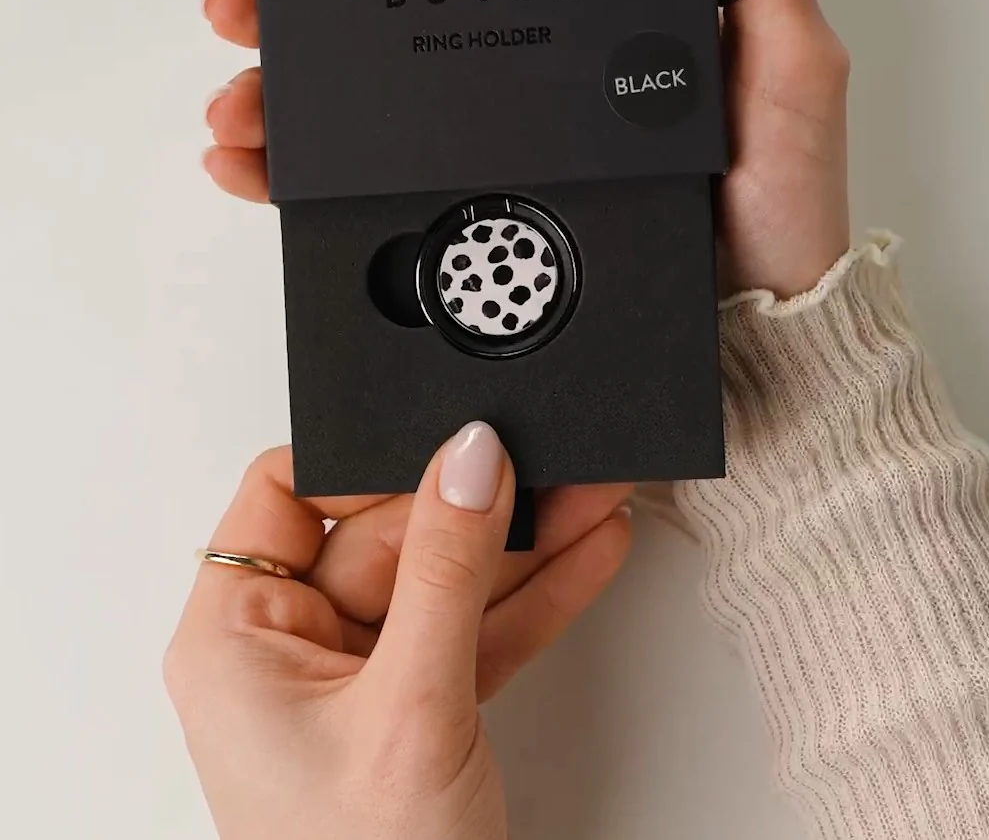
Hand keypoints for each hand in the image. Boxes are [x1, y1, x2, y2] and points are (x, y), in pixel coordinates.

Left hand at [165, 424, 631, 839]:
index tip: (447, 441)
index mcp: (239, 636)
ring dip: (526, 543)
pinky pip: (479, 624)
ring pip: (447, 578)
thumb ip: (443, 574)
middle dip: (483, 505)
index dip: (368, 462)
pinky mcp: (421, 697)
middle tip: (553, 467)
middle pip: (391, 533)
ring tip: (590, 496)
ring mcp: (363, 672)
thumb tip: (468, 463)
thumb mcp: (407, 706)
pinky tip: (584, 553)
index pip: (291, 496)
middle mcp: (294, 646)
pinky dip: (534, 594)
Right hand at [201, 0, 849, 298]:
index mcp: (590, 27)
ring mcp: (508, 161)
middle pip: (402, 32)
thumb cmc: (784, 204)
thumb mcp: (783, 55)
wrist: (761, 339)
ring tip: (237, 110)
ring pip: (376, 118)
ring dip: (287, 105)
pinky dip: (310, 189)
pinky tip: (257, 174)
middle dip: (302, 16)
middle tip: (241, 10)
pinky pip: (386, 203)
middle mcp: (536, 87)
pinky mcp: (494, 228)